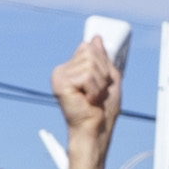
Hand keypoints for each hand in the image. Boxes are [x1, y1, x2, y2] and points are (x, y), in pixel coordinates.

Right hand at [54, 36, 124, 168]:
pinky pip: (87, 75)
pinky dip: (94, 89)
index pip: (88, 47)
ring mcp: (59, 75)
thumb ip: (103, 58)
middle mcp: (62, 70)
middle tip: (97, 92)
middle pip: (89, 52)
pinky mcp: (60, 83)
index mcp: (72, 68)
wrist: (96, 129)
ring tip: (93, 97)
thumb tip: (96, 38)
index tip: (102, 81)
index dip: (102, 63)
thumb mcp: (109, 78)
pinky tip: (88, 100)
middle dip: (102, 73)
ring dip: (99, 84)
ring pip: (90, 64)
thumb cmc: (102, 110)